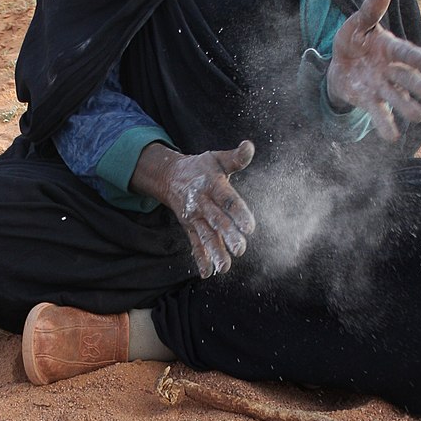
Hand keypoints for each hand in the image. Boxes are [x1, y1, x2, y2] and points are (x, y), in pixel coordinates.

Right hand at [131, 139, 255, 277]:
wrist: (170, 176)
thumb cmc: (201, 168)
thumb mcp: (217, 158)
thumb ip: (236, 157)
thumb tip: (249, 146)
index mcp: (212, 185)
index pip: (228, 200)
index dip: (239, 213)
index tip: (250, 227)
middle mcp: (202, 203)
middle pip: (217, 221)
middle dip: (228, 235)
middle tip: (241, 249)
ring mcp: (194, 217)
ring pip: (205, 236)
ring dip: (215, 252)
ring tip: (225, 268)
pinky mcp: (189, 227)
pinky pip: (195, 244)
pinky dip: (200, 258)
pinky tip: (208, 273)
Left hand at [327, 0, 420, 141]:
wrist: (341, 62)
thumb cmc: (354, 39)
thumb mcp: (358, 23)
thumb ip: (370, 9)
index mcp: (392, 48)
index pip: (404, 52)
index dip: (412, 56)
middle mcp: (392, 70)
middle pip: (409, 80)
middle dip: (420, 87)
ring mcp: (383, 88)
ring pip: (399, 100)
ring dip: (408, 108)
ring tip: (417, 116)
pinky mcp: (371, 102)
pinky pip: (380, 115)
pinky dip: (386, 126)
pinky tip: (392, 137)